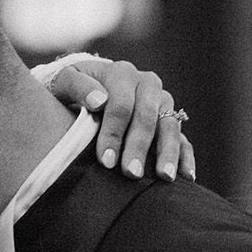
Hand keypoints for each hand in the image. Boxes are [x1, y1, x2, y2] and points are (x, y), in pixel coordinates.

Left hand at [46, 59, 194, 183]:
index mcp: (121, 74)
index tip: (105, 161)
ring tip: (164, 177)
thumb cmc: (72, 90)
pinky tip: (187, 176)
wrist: (86, 89)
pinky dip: (186, 155)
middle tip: (131, 173)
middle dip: (139, 146)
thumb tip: (99, 101)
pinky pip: (183, 136)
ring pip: (170, 125)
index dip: (113, 133)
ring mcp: (162, 101)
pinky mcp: (170, 118)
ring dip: (168, 152)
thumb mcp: (65, 81)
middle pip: (147, 116)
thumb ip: (77, 86)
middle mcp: (146, 84)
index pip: (120, 104)